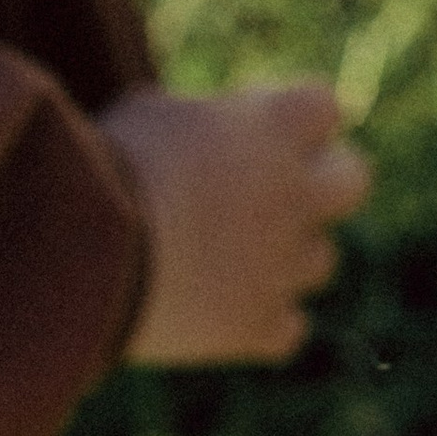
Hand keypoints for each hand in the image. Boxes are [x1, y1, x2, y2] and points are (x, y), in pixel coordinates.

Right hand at [101, 82, 369, 363]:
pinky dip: (262, 320)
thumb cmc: (104, 166)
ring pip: (322, 260)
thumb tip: (213, 130)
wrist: (81, 254)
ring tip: (228, 254)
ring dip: (288, 255)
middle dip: (324, 181)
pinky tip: (220, 310)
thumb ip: (202, 120)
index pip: (325, 107)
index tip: (253, 126)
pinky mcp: (257, 327)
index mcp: (272, 128)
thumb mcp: (149, 113)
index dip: (292, 117)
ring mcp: (282, 266)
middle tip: (275, 189)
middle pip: (355, 181)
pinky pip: (288, 328)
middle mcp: (294, 194)